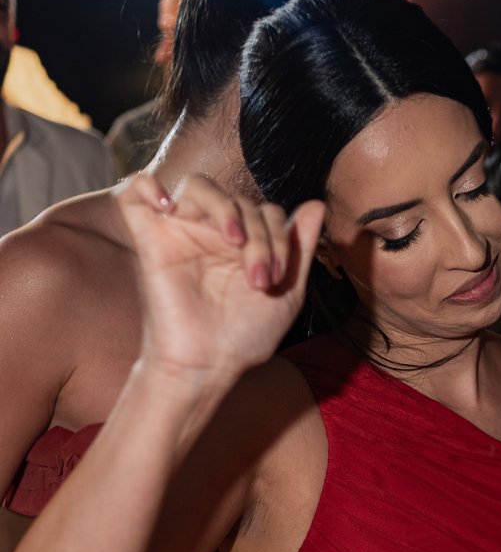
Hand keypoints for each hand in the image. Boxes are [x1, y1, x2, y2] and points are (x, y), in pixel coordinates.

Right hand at [117, 175, 324, 390]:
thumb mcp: (287, 293)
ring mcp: (181, 233)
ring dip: (225, 208)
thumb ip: (299, 249)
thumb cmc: (244, 336)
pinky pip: (133, 194)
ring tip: (234, 241)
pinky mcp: (150, 241)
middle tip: (259, 279)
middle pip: (240, 200)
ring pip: (199, 186)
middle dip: (261, 236)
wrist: (209, 365)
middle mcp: (213, 233)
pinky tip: (167, 205)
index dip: (280, 238)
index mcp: (245, 243)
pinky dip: (146, 187)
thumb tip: (316, 205)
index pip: (267, 211)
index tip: (276, 280)